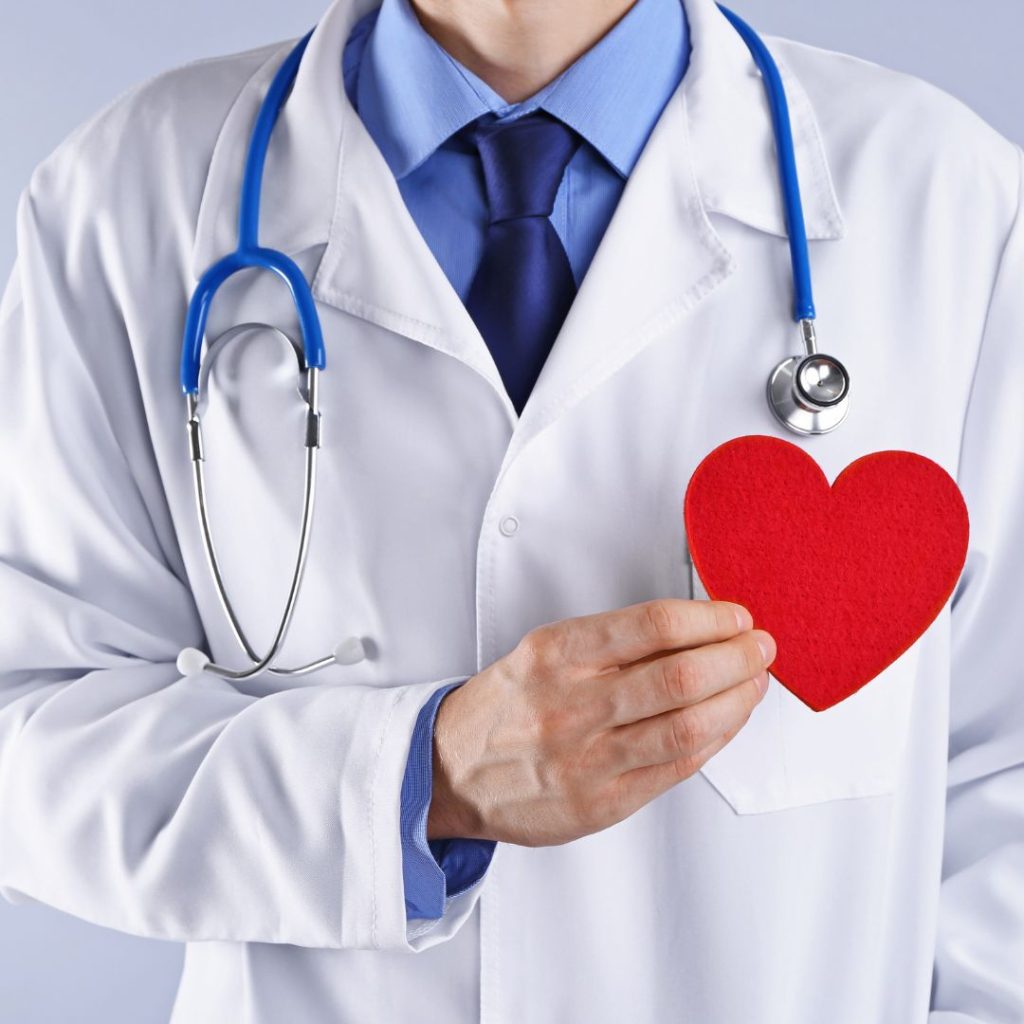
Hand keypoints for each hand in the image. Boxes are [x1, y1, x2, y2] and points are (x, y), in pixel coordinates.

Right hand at [426, 598, 774, 846]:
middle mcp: (570, 704)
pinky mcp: (599, 804)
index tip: (736, 615)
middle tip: (760, 647)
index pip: (652, 624)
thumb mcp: (542, 651)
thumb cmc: (508, 705)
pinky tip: (727, 722)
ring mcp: (585, 759)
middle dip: (737, 658)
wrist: (451, 770)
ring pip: (687, 727)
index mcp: (555, 654)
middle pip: (680, 676)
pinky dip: (714, 741)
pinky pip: (675, 770)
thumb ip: (612, 642)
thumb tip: (695, 627)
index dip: (709, 618)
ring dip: (736, 701)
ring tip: (754, 683)